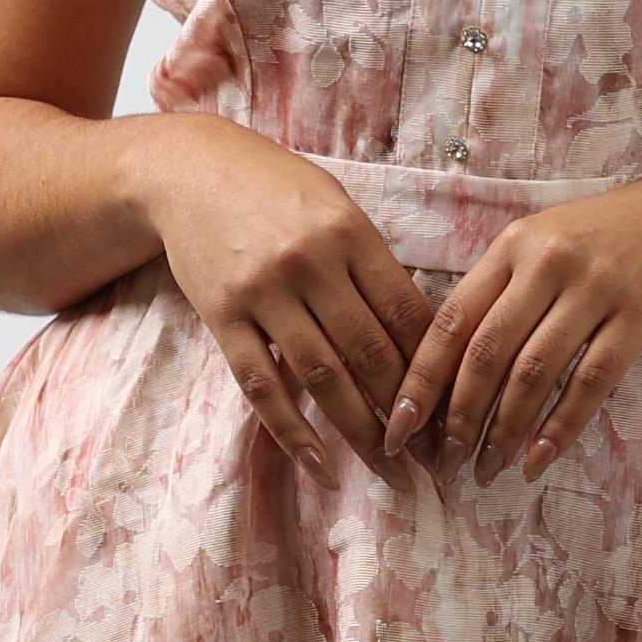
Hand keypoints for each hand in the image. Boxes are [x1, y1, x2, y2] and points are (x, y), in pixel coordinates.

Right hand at [142, 119, 436, 485]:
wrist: (187, 170)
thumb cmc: (275, 189)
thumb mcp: (335, 206)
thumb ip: (372, 263)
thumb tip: (421, 336)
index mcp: (349, 232)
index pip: (406, 312)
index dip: (434, 366)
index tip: (454, 407)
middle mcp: (309, 262)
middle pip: (371, 351)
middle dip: (407, 410)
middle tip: (434, 455)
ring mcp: (263, 292)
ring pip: (323, 376)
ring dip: (361, 431)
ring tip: (392, 471)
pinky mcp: (222, 317)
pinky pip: (262, 385)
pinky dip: (293, 433)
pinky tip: (322, 467)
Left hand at [380, 169, 641, 482]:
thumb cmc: (613, 234)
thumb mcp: (546, 243)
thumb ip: (502, 290)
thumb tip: (449, 367)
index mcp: (512, 245)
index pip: (451, 320)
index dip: (419, 379)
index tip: (398, 427)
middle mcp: (547, 262)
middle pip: (486, 352)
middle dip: (458, 418)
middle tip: (445, 463)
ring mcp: (596, 288)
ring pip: (534, 372)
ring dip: (505, 430)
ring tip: (489, 469)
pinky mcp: (640, 315)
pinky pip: (591, 382)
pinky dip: (560, 427)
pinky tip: (539, 458)